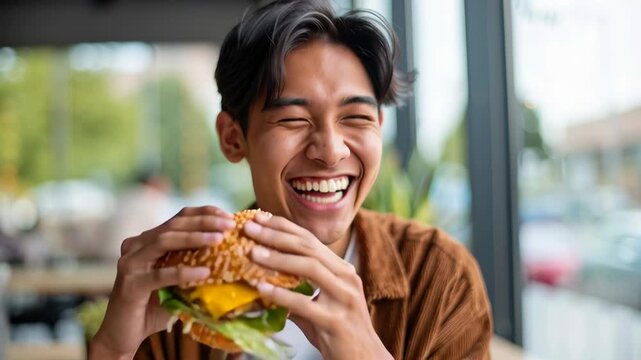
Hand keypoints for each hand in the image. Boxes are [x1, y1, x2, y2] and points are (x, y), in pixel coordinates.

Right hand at [90, 206, 235, 358]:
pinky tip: (205, 273)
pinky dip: (184, 273)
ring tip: (219, 240)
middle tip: (229, 224)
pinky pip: (160, 275)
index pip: (179, 217)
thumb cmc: (156, 306)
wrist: (124, 335)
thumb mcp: (179, 281)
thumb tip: (232, 255)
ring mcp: (130, 263)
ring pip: (165, 241)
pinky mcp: (130, 284)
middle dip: (204, 222)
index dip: (204, 213)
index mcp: (148, 239)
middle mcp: (136, 245)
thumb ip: (194, 265)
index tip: (228, 216)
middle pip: (174, 224)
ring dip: (194, 238)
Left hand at [244, 213, 392, 359]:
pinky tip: (262, 289)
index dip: (284, 226)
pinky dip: (281, 295)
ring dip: (278, 258)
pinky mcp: (336, 322)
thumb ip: (297, 292)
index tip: (259, 217)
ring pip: (310, 268)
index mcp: (342, 270)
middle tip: (249, 228)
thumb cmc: (338, 333)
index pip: (310, 240)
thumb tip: (262, 283)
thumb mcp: (319, 305)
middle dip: (277, 235)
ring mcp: (344, 299)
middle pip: (309, 248)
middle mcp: (346, 278)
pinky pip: (305, 304)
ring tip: (252, 253)